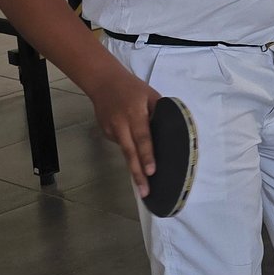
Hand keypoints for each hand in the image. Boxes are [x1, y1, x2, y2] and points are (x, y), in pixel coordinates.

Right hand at [89, 65, 162, 198]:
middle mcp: (121, 125)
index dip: (147, 155)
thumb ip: (160, 113)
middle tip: (145, 192)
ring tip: (143, 186)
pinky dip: (130, 151)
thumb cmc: (133, 88)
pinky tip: (134, 151)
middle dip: (138, 174)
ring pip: (125, 152)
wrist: (103, 82)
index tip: (151, 171)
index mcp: (135, 115)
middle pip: (130, 153)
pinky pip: (121, 144)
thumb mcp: (151, 95)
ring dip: (134, 168)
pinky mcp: (105, 133)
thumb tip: (170, 133)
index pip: (143, 138)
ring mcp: (111, 130)